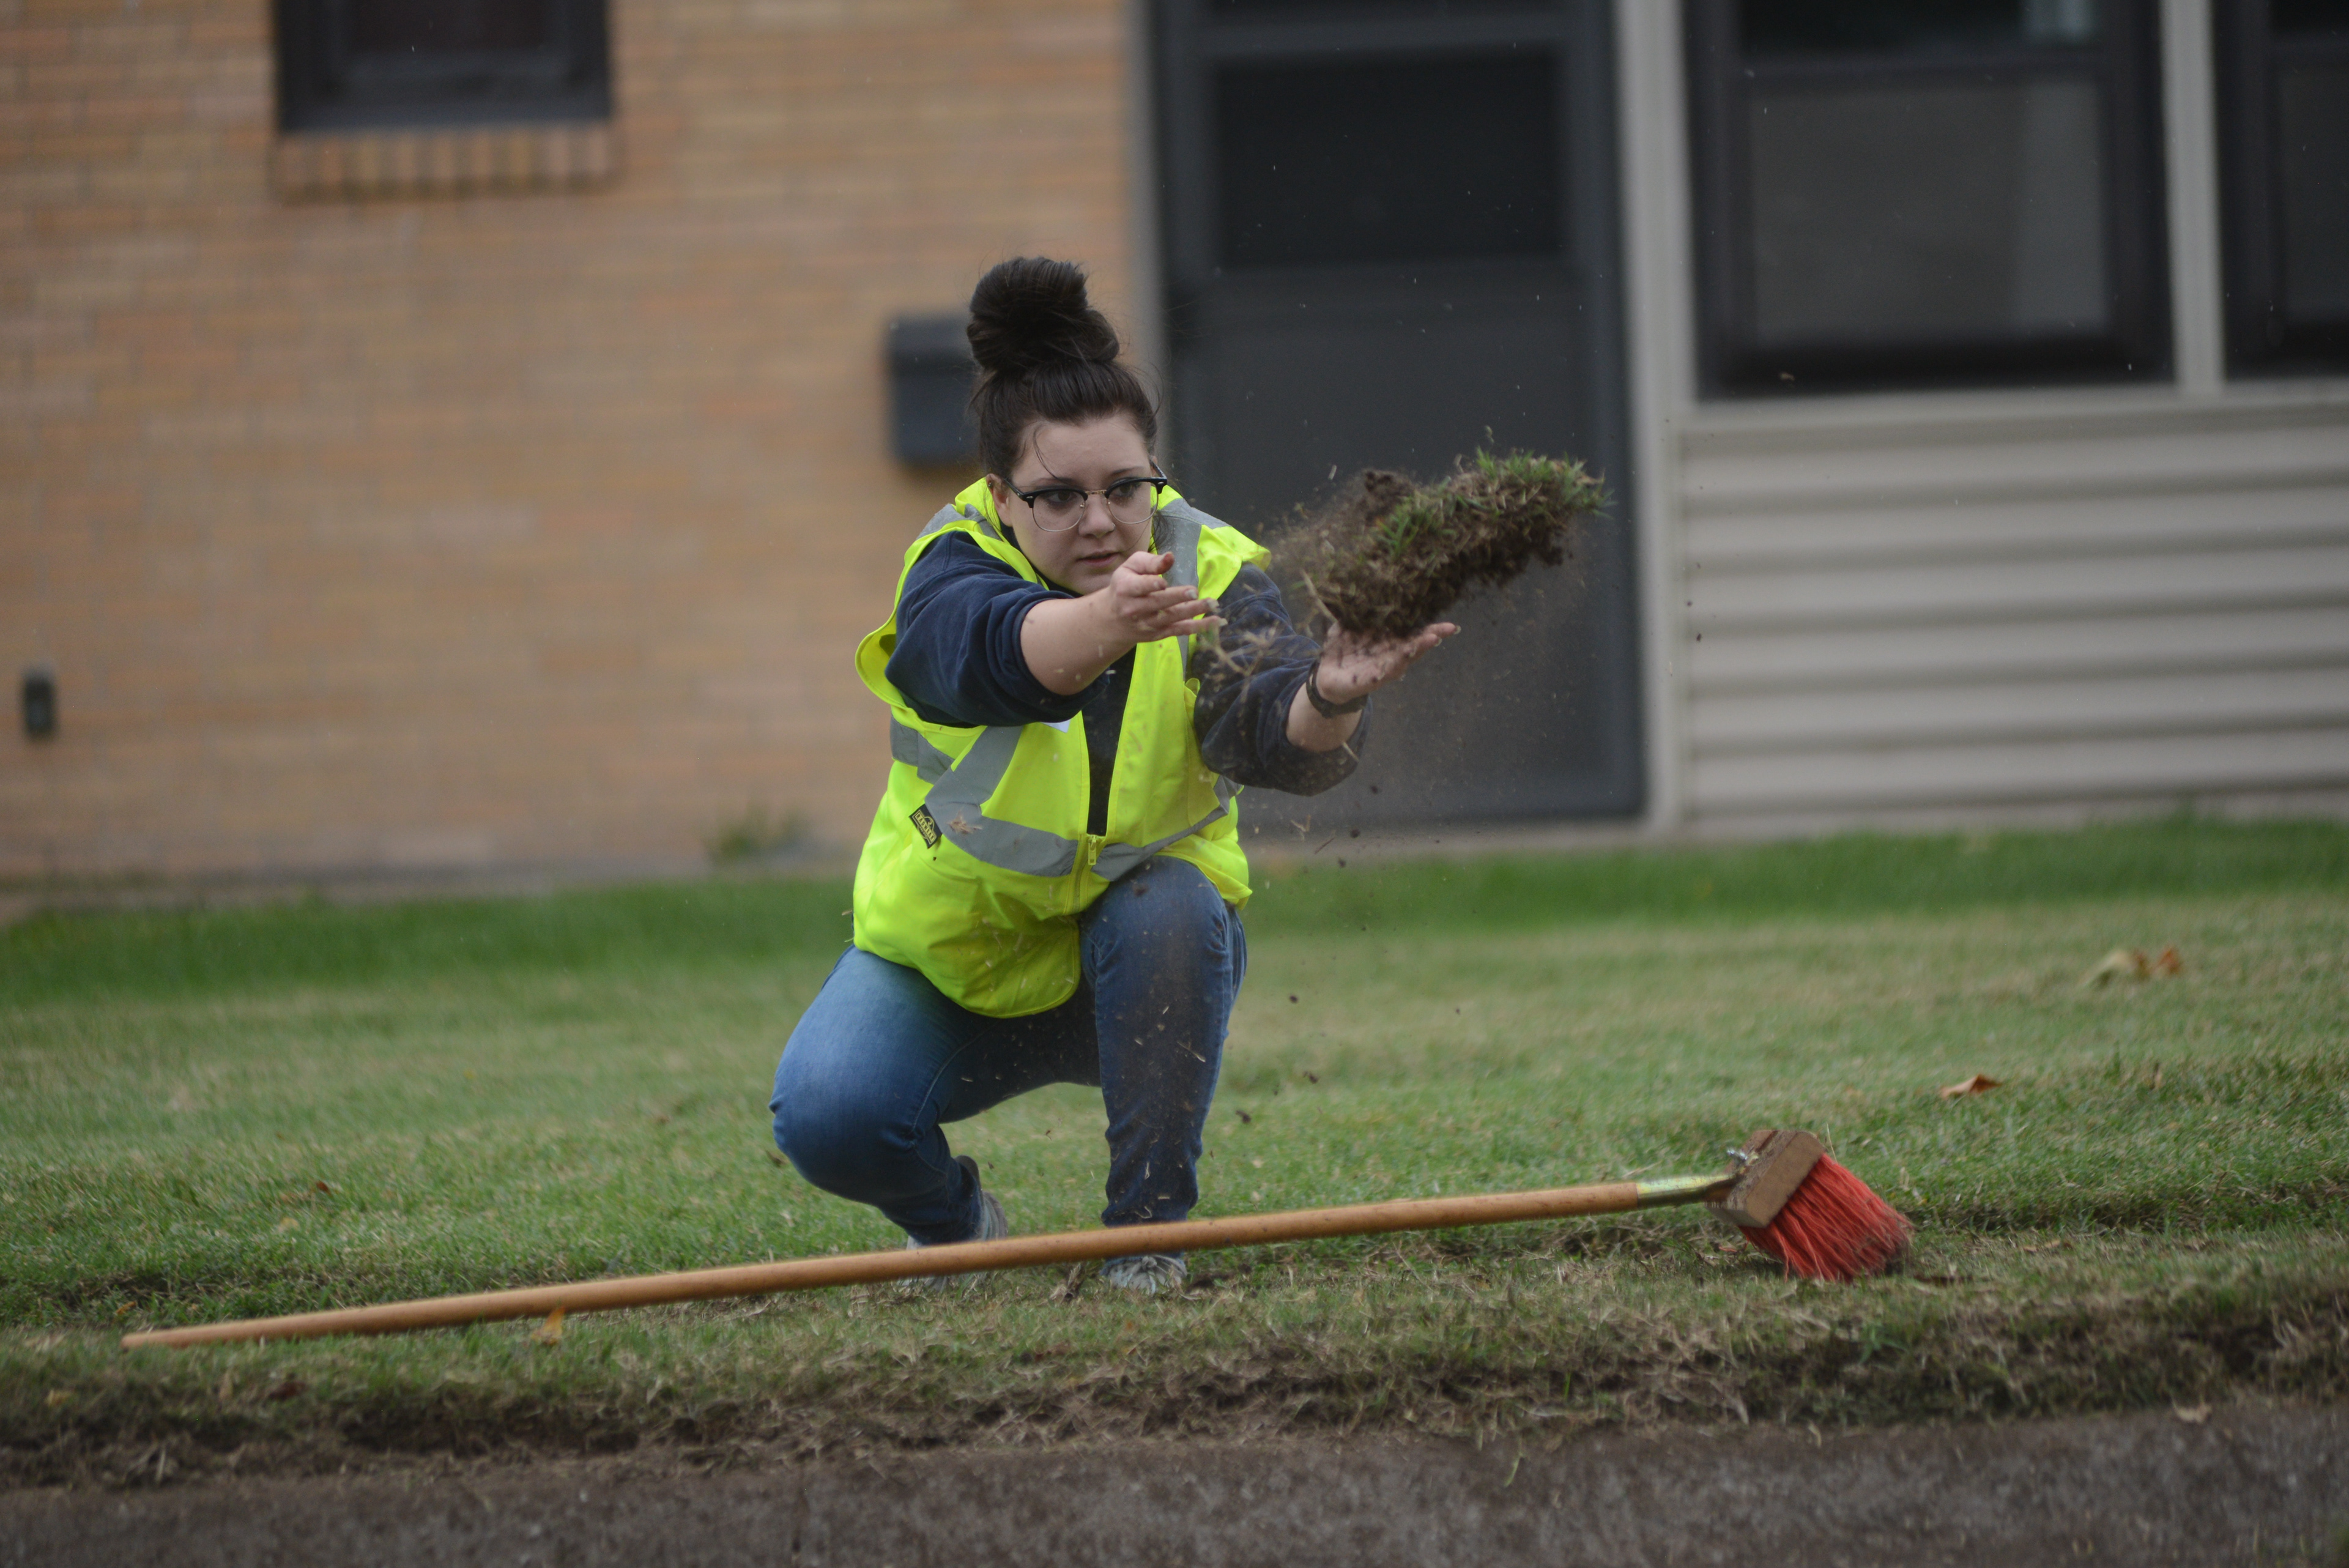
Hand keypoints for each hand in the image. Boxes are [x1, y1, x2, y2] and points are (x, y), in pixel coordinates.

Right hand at [1105, 551, 1224, 643]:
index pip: (1140, 587)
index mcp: (1127, 589)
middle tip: (1193, 591)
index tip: (1162, 582)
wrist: (1112, 620)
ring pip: (1172, 618)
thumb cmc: (1125, 586)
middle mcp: (1135, 609)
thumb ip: (1150, 562)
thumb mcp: (1130, 568)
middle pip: (1158, 603)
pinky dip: (1198, 627)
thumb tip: (1170, 557)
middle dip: (1176, 598)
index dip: (1151, 584)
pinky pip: (1179, 631)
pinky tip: (1214, 621)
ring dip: (1193, 611)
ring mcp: (1147, 624)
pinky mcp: (1158, 634)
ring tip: (1211, 603)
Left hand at [1310, 622, 1459, 705]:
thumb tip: (1367, 588)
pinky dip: (1390, 670)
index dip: (1431, 629)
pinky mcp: (1367, 682)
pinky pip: (1380, 675)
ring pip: (1403, 660)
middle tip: (1448, 629)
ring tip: (1431, 640)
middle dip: (1431, 637)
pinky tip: (1400, 666)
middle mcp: (1390, 656)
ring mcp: (1381, 669)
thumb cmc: (1342, 649)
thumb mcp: (1349, 625)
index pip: (1413, 634)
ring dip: (1417, 651)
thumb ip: (1360, 612)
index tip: (1449, 624)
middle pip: (1415, 647)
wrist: (1325, 674)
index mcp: (1389, 642)